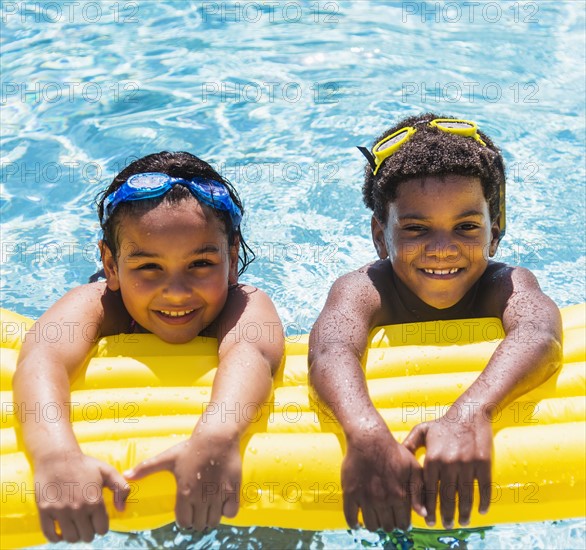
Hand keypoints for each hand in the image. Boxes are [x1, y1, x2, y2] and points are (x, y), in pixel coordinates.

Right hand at [34, 452, 128, 542]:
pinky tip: (61, 530)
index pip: (102, 529)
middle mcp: (78, 508)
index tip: (98, 520)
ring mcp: (60, 511)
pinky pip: (50, 535)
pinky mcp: (45, 511)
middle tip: (86, 522)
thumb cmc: (84, 464)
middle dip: (89, 531)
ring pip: (70, 538)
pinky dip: (56, 538)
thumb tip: (122, 508)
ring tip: (75, 525)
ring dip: (74, 535)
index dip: (102, 526)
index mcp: (95, 501)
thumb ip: (121, 488)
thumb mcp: (107, 471)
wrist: (57, 457)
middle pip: (87, 536)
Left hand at [124, 430, 240, 530]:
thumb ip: (146, 468)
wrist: (217, 436)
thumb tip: (126, 475)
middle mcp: (201, 497)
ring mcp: (218, 494)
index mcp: (184, 492)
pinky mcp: (233, 490)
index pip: (183, 522)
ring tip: (209, 505)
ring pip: (214, 521)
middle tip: (198, 507)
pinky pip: (231, 513)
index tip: (187, 510)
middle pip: (199, 524)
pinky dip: (227, 510)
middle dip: (197, 519)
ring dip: (211, 517)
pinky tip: (223, 500)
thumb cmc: (190, 447)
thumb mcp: (167, 457)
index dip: (184, 519)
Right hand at [342, 426, 424, 531]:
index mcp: (399, 496)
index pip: (403, 524)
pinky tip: (358, 522)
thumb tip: (422, 514)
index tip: (399, 519)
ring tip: (375, 516)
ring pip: (371, 526)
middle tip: (387, 515)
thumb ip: (419, 492)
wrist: (369, 439)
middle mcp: (383, 501)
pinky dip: (355, 524)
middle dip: (390, 524)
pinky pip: (351, 518)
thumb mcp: (413, 468)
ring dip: (375, 524)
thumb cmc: (393, 451)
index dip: (403, 523)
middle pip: (388, 527)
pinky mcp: (350, 494)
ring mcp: (365, 498)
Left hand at [403, 413, 492, 528]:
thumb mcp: (422, 430)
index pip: (429, 489)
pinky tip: (481, 511)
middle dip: (445, 514)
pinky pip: (484, 487)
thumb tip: (399, 458)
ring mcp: (467, 464)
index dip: (429, 507)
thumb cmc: (443, 423)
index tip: (428, 519)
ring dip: (464, 512)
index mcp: (432, 458)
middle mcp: (448, 463)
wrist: (469, 413)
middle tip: (445, 525)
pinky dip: (483, 502)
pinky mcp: (483, 463)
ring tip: (462, 522)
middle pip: (447, 496)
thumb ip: (410, 445)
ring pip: (465, 495)